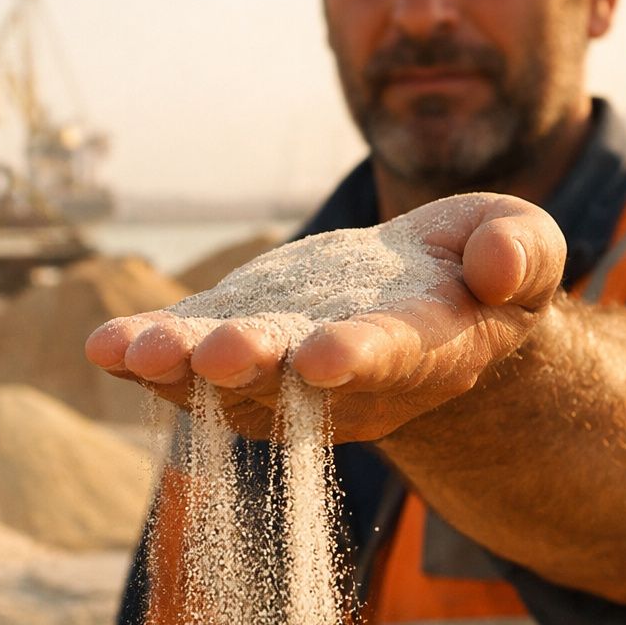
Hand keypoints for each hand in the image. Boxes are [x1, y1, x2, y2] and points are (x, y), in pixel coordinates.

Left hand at [85, 193, 565, 442]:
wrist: (418, 301)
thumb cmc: (473, 271)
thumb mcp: (517, 243)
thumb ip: (521, 252)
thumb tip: (497, 268)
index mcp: (424, 349)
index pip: (391, 359)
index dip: (358, 360)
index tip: (323, 359)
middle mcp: (344, 379)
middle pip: (293, 380)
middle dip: (253, 367)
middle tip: (217, 355)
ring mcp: (281, 371)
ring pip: (226, 381)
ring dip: (179, 368)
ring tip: (134, 351)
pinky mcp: (234, 347)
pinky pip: (186, 362)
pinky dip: (145, 356)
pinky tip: (104, 347)